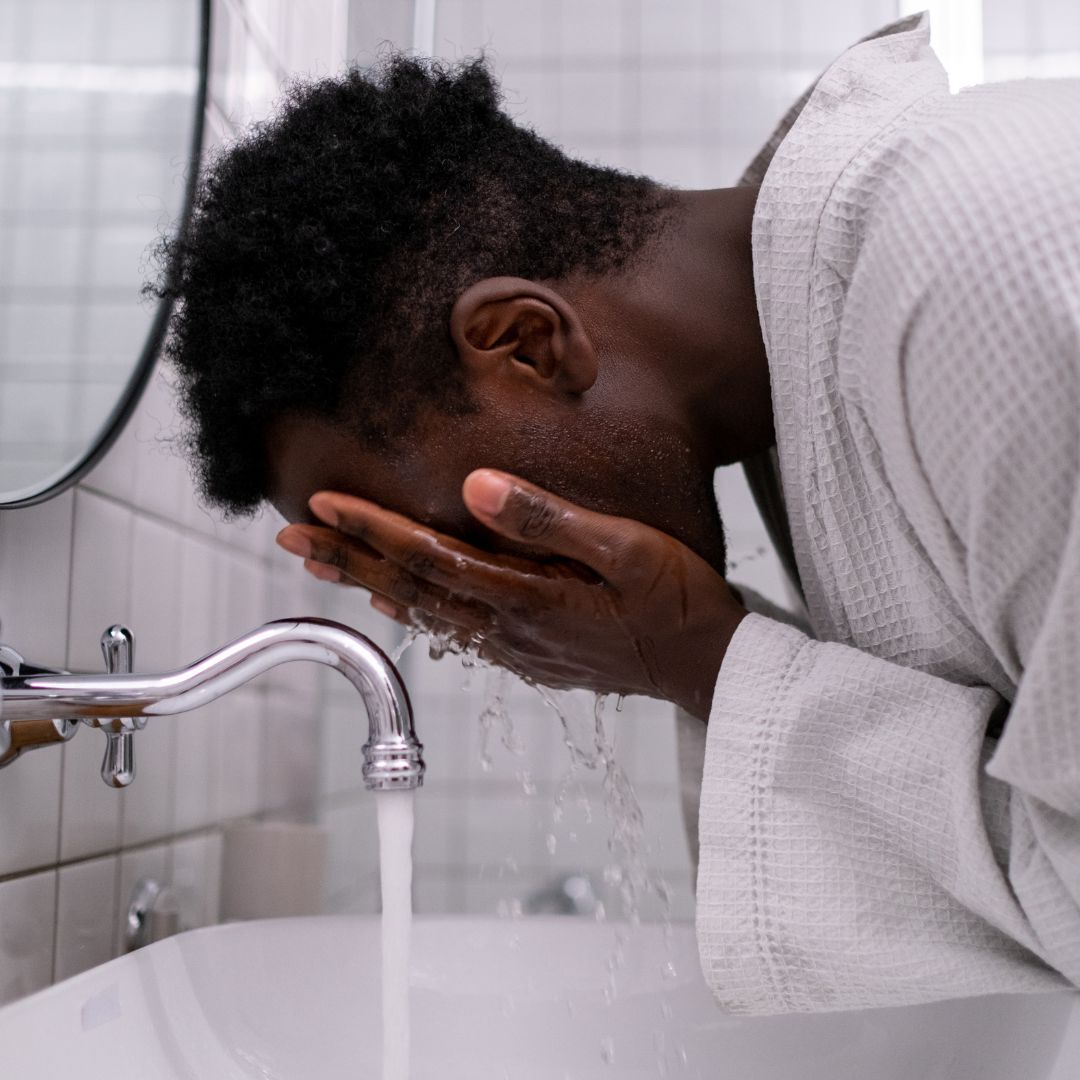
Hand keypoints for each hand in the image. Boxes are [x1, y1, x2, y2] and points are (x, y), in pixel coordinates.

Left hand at [276, 470, 748, 720]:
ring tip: (323, 564)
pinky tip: (398, 599)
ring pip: (426, 611)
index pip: (429, 556)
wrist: (709, 666)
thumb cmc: (677, 602)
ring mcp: (517, 647)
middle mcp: (510, 628)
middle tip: (288, 538)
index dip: (371, 529)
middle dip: (346, 558)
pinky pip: (456, 630)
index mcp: (527, 596)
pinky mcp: (531, 656)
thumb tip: (474, 486)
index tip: (320, 506)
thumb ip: (549, 519)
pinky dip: (415, 608)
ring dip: (370, 583)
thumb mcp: (628, 548)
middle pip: (411, 588)